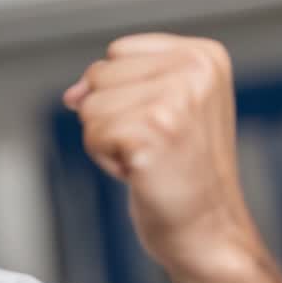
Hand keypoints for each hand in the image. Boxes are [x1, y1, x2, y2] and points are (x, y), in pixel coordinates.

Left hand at [63, 33, 261, 277]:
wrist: (209, 230)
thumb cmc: (185, 175)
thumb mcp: (164, 109)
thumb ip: (120, 84)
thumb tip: (72, 94)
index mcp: (204, 55)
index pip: (117, 52)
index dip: (121, 94)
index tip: (162, 124)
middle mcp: (195, 69)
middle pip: (99, 75)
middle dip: (112, 117)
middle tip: (156, 146)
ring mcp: (176, 98)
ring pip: (90, 106)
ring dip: (108, 141)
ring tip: (150, 158)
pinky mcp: (154, 129)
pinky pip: (92, 134)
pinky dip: (107, 160)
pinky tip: (142, 172)